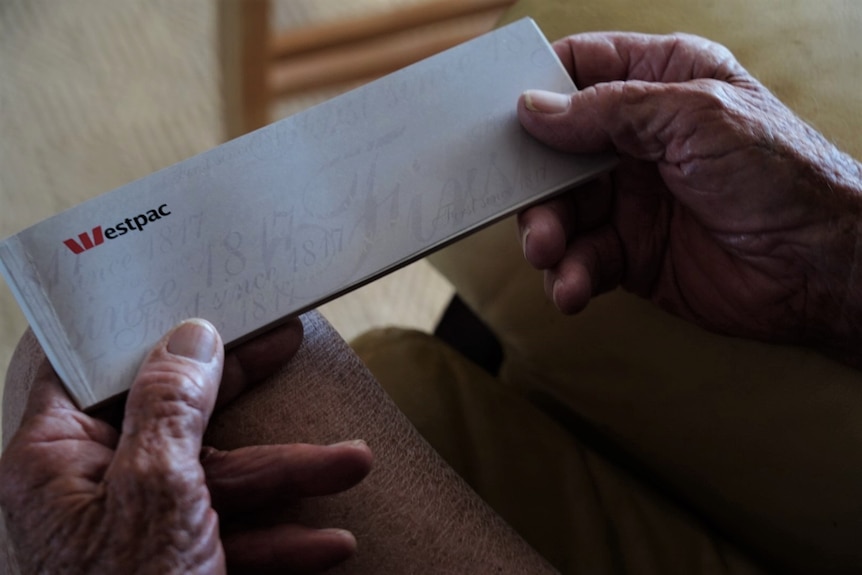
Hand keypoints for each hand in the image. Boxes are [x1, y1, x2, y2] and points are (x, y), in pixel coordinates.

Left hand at [0, 319, 372, 573]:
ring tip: (352, 464)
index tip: (186, 290)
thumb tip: (189, 335)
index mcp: (55, 461)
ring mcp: (136, 535)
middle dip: (243, 391)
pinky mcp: (175, 570)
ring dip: (289, 476)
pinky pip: (231, 538)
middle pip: (172, 415)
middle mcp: (91, 491)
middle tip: (287, 341)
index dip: (133, 323)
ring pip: (216, 481)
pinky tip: (329, 544)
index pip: (84, 364)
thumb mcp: (157, 492)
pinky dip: (281, 539)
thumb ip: (170, 404)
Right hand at [517, 32, 861, 359]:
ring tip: (550, 254)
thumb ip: (611, 110)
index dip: (537, 88)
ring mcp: (631, 199)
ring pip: (560, 211)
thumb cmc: (780, 174)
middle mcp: (637, 140)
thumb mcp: (696, 118)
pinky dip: (570, 276)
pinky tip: (573, 289)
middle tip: (530, 209)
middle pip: (555, 150)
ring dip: (547, 235)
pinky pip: (581, 260)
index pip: (580, 69)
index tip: (502, 119)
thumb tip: (534, 109)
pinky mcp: (631, 253)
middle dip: (535, 183)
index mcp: (659, 84)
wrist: (822, 266)